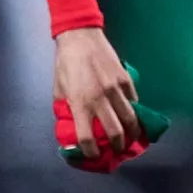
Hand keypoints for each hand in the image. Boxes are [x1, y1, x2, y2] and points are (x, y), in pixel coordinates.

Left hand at [54, 27, 141, 156]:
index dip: (90, 152)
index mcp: (79, 103)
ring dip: (132, 133)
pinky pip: (134, 102)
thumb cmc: (65, 64)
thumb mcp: (58, 90)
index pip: (87, 138)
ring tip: (131, 137)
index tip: (93, 154)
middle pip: (116, 133)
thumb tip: (72, 129)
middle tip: (117, 149)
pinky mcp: (126, 79)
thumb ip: (66, 111)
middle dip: (118, 146)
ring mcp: (115, 89)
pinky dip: (134, 111)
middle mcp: (99, 98)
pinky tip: (131, 115)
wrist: (80, 38)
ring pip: (131, 119)